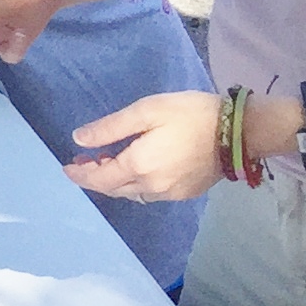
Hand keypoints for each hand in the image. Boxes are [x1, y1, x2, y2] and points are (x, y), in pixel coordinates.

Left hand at [64, 91, 228, 204]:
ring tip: (105, 161)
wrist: (239, 131)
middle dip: (95, 176)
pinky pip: (150, 193)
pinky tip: (135, 168)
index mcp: (139, 166)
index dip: (81, 174)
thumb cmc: (191, 114)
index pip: (100, 178)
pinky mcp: (186, 193)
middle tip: (83, 160)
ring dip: (115, 181)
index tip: (66, 167)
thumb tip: (79, 140)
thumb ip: (110, 128)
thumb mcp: (146, 111)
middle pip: (114, 189)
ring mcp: (172, 193)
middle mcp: (152, 187)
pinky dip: (135, 184)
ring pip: (132, 194)